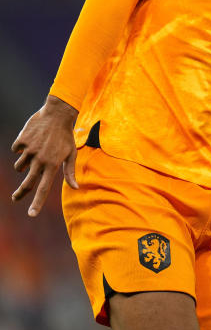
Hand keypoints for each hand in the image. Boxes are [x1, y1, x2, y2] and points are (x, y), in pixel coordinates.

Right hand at [11, 95, 79, 215]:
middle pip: (27, 182)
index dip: (37, 203)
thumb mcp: (71, 154)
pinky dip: (21, 148)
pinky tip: (31, 140)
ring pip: (19, 166)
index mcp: (52, 165)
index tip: (31, 214)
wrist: (57, 114)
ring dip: (23, 165)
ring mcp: (29, 150)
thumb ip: (70, 172)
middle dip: (20, 194)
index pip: (43, 189)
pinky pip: (16, 150)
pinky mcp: (21, 141)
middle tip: (15, 199)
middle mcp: (39, 160)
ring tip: (35, 153)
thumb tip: (76, 188)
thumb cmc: (66, 136)